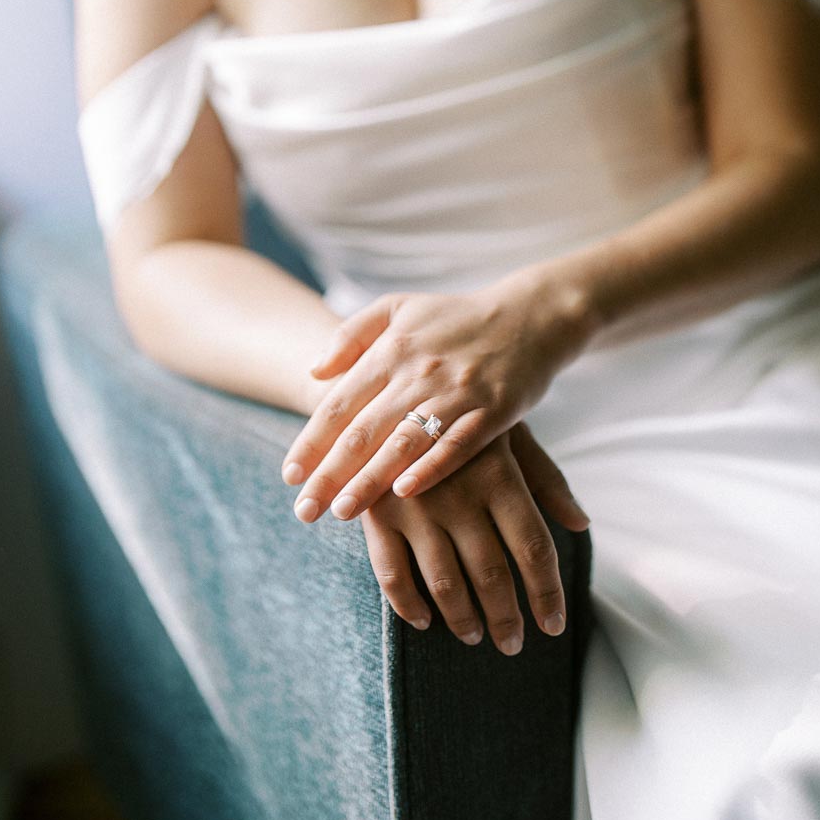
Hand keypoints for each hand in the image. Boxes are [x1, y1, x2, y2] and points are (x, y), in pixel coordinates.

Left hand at [281, 273, 593, 524]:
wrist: (530, 315)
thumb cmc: (456, 317)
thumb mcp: (398, 307)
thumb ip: (352, 334)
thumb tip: (313, 370)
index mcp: (390, 349)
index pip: (339, 402)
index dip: (311, 441)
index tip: (289, 476)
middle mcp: (417, 371)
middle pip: (363, 430)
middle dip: (329, 474)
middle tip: (303, 511)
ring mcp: (456, 392)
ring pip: (403, 442)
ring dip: (370, 480)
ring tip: (342, 512)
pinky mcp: (493, 411)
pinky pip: (457, 445)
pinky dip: (431, 469)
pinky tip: (405, 495)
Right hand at [360, 421, 588, 653]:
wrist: (389, 386)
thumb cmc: (460, 415)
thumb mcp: (508, 433)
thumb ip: (545, 479)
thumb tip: (581, 524)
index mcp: (498, 473)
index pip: (534, 548)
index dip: (547, 593)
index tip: (553, 625)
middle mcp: (459, 493)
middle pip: (492, 575)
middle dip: (506, 619)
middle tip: (512, 643)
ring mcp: (414, 506)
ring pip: (444, 584)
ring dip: (462, 620)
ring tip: (474, 635)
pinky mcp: (376, 512)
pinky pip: (392, 575)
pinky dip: (409, 606)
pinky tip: (424, 620)